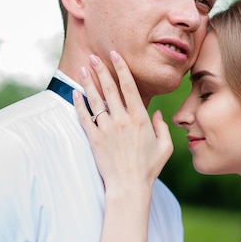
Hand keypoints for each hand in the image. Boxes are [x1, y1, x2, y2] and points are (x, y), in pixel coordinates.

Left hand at [73, 52, 172, 196]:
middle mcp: (122, 120)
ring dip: (89, 82)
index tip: (115, 55)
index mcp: (140, 118)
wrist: (129, 186)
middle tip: (94, 56)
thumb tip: (157, 114)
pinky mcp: (94, 139)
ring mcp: (107, 129)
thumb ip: (162, 127)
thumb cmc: (149, 168)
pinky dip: (78, 104)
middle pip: (110, 88)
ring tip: (83, 68)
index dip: (121, 68)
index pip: (129, 87)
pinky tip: (75, 92)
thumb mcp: (165, 147)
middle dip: (102, 69)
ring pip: (95, 100)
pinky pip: (84, 117)